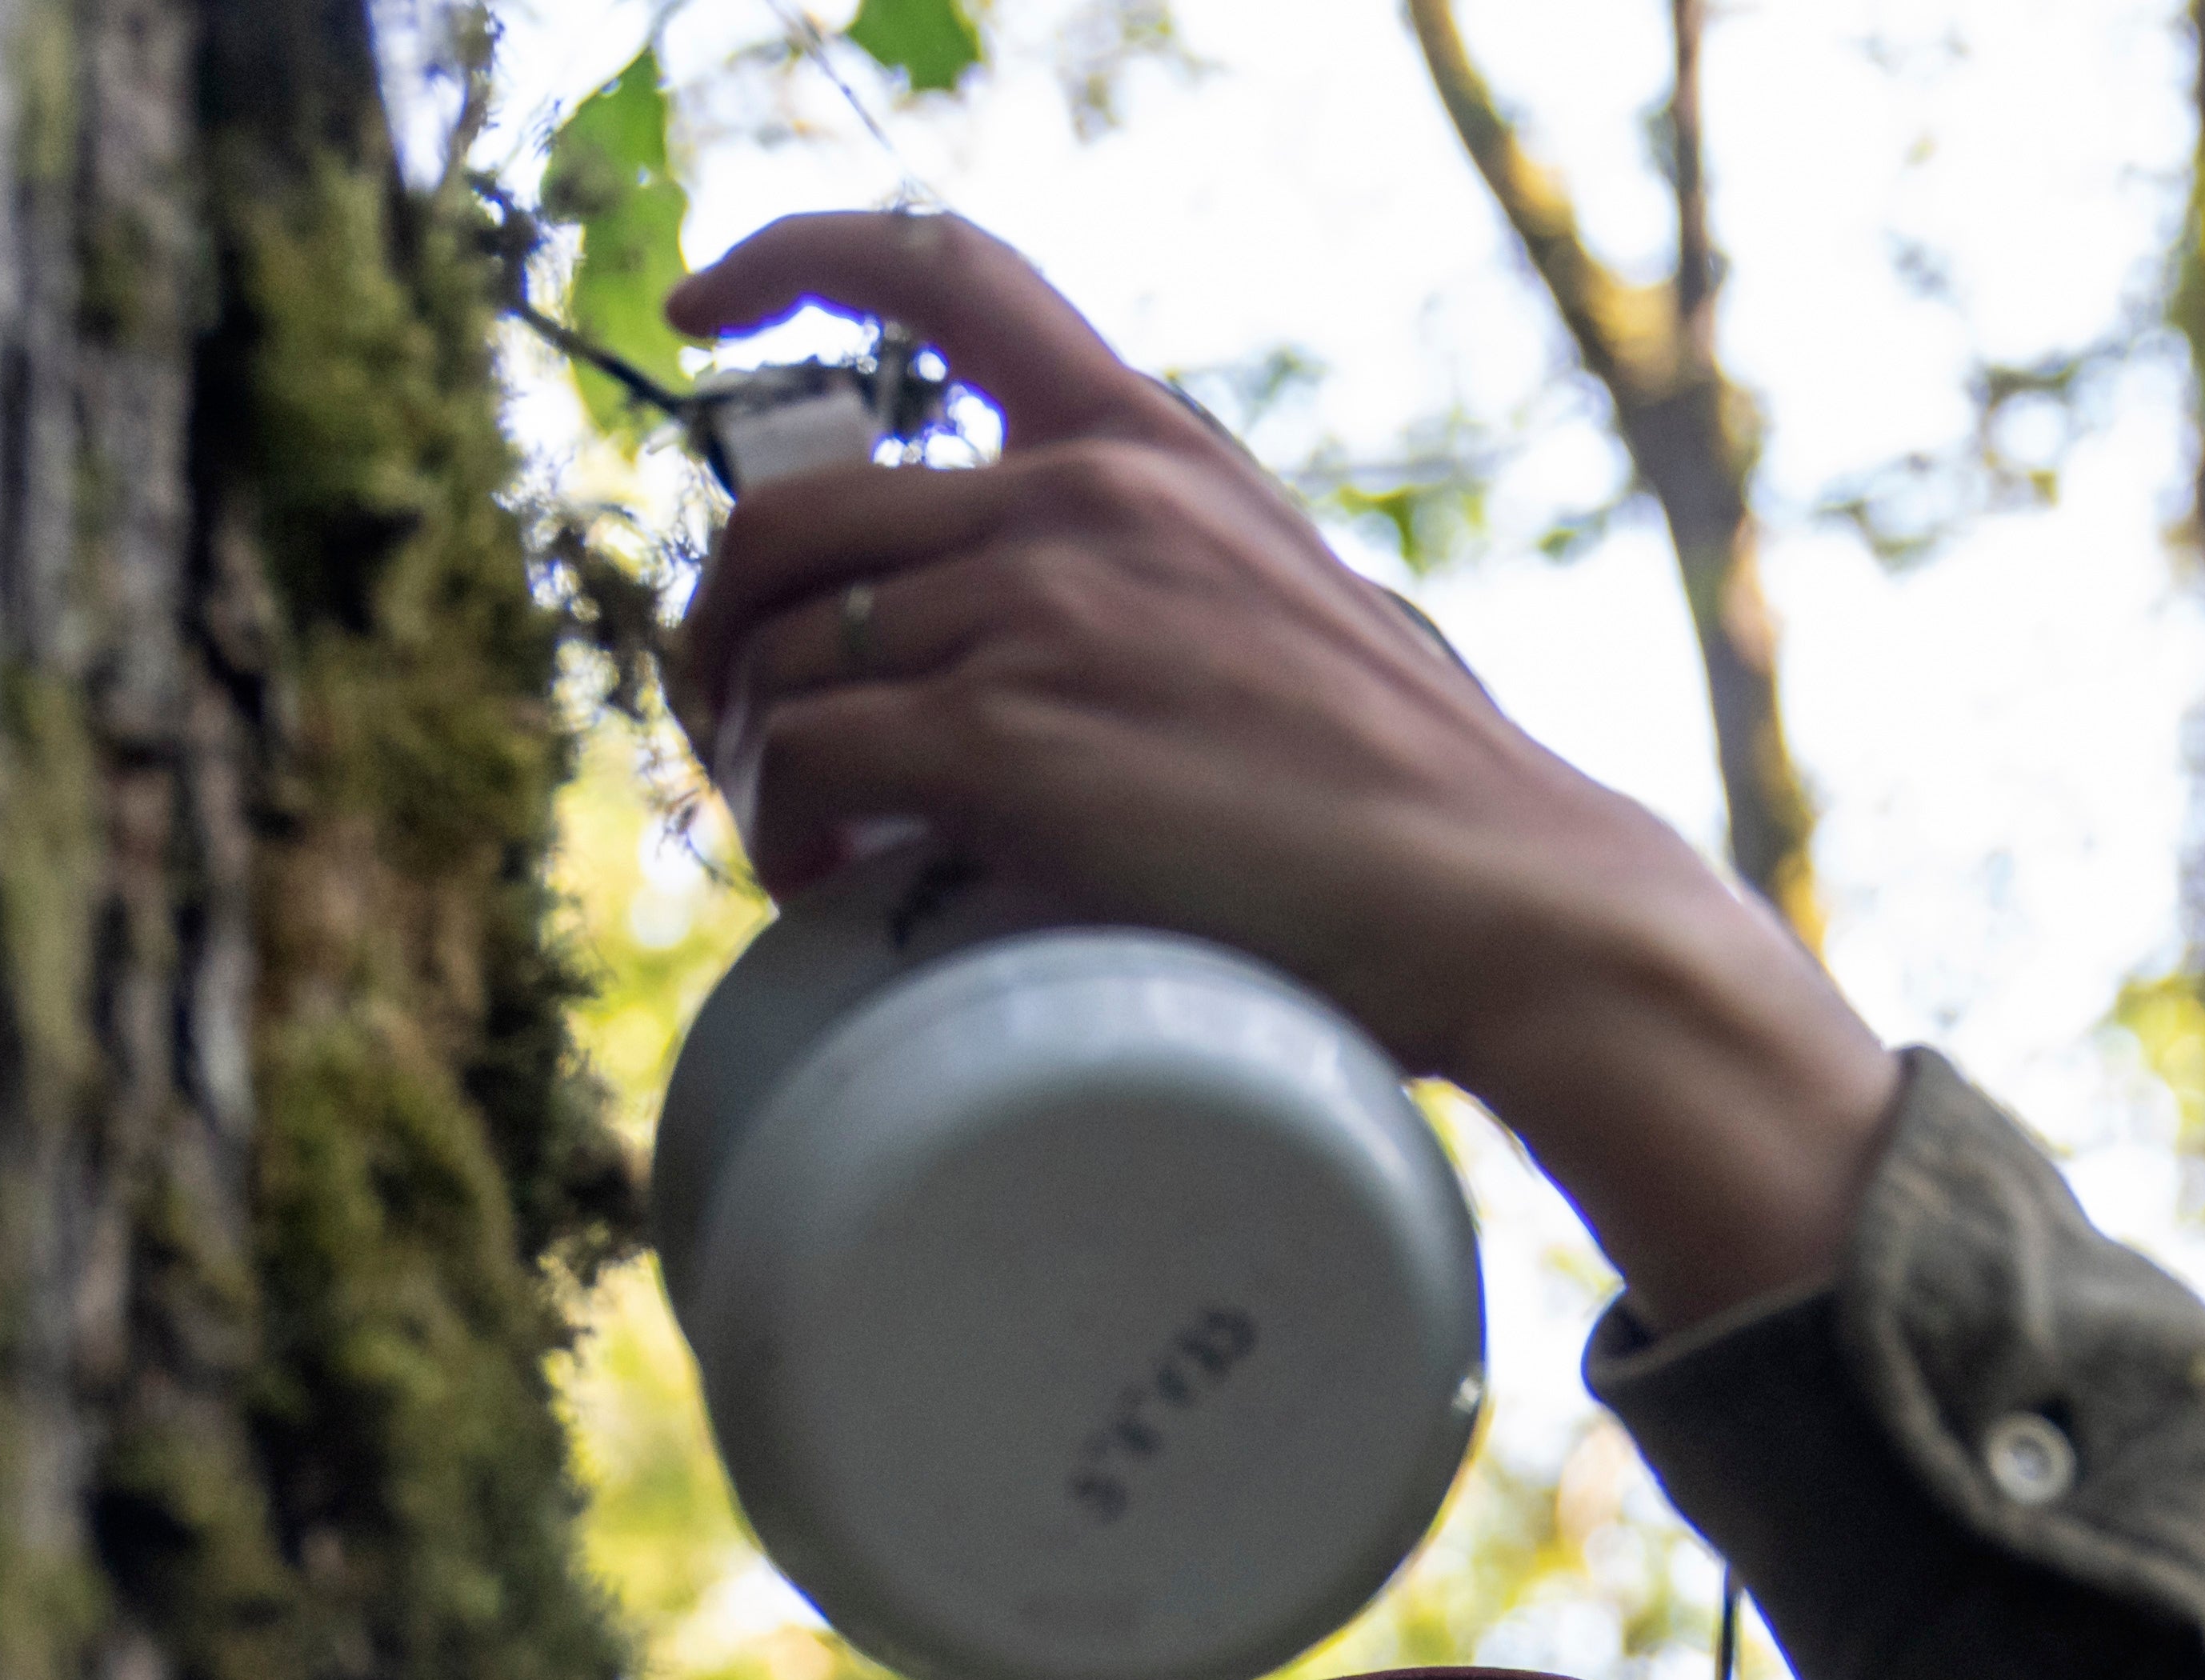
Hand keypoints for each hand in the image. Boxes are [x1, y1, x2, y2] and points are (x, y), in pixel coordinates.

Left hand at [668, 214, 1901, 1332]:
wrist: (1502, 894)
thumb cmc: (1409, 800)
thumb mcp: (1280, 606)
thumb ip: (1161, 588)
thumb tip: (1052, 681)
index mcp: (1147, 445)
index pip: (944, 270)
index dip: (793, 260)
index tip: (702, 309)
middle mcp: (1081, 497)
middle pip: (790, 515)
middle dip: (719, 630)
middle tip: (736, 731)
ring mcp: (1042, 612)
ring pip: (778, 653)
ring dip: (748, 756)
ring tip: (799, 842)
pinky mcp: (1012, 742)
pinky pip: (809, 758)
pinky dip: (780, 825)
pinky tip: (820, 881)